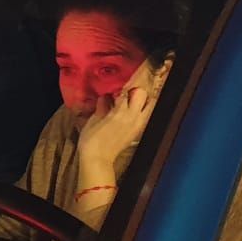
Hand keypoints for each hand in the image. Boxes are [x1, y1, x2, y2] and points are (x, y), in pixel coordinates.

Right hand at [76, 58, 168, 172]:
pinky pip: (146, 116)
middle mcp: (133, 117)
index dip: (126, 84)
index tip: (123, 81)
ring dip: (144, 100)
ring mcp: (137, 125)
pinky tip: (134, 109)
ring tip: (133, 99)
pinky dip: (143, 110)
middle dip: (137, 90)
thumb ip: (102, 106)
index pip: (129, 91)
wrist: (98, 160)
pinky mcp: (137, 132)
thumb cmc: (92, 139)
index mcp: (120, 111)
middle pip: (144, 95)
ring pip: (149, 106)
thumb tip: (105, 97)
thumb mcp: (94, 120)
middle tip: (128, 91)